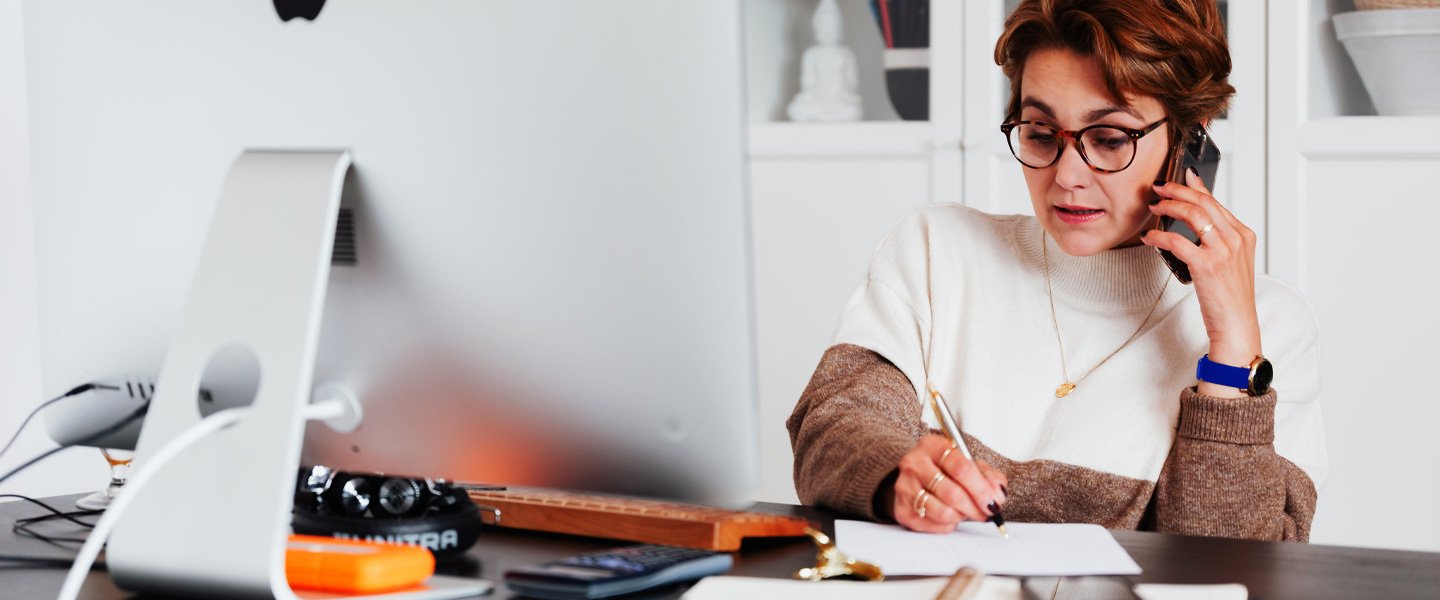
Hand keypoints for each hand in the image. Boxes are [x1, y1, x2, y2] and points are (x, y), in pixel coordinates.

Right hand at [892, 434, 1006, 533]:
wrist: (916, 479)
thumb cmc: (946, 470)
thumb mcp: (968, 464)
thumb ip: (987, 475)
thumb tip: (997, 491)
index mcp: (933, 445)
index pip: (961, 467)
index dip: (981, 489)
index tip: (993, 501)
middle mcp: (914, 463)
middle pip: (953, 493)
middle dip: (975, 508)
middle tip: (985, 513)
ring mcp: (904, 486)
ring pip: (943, 511)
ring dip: (960, 516)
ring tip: (964, 511)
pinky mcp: (901, 508)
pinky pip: (933, 525)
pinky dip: (947, 525)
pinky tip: (949, 516)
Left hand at [1144, 168, 1262, 395]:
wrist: (1237, 324)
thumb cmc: (1230, 297)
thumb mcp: (1231, 262)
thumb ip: (1219, 240)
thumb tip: (1197, 223)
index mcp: (1243, 235)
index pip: (1216, 202)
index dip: (1196, 187)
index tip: (1182, 177)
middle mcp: (1236, 239)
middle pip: (1204, 202)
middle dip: (1178, 190)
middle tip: (1159, 188)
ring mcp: (1223, 251)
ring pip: (1192, 215)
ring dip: (1169, 206)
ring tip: (1154, 206)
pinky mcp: (1207, 265)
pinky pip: (1177, 241)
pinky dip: (1159, 236)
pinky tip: (1149, 237)